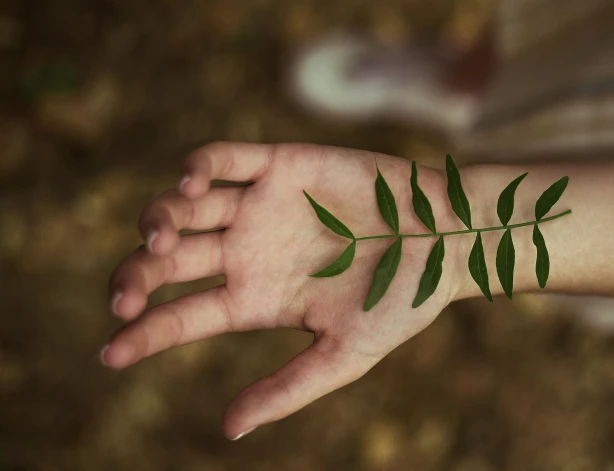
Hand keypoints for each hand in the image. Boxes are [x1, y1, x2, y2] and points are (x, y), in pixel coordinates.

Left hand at [103, 142, 468, 438]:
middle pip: (168, 261)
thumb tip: (229, 429)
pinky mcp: (282, 166)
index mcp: (256, 300)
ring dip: (159, 218)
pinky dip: (198, 166)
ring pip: (184, 207)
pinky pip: (224, 158)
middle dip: (137, 275)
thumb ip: (289, 387)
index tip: (110, 354)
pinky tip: (190, 183)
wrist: (447, 239)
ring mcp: (261, 207)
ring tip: (164, 236)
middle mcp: (248, 253)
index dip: (143, 334)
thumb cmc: (404, 301)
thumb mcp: (347, 355)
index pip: (183, 317)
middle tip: (129, 293)